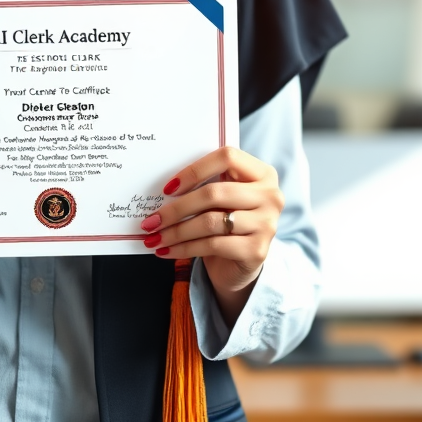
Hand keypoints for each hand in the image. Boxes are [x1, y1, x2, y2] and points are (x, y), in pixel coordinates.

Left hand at [139, 147, 283, 324]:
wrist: (240, 264)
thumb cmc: (225, 221)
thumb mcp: (220, 198)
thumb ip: (204, 184)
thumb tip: (164, 187)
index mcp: (262, 173)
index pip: (227, 157)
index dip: (194, 170)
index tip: (167, 188)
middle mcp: (270, 196)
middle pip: (214, 192)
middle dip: (176, 208)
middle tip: (151, 220)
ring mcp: (266, 224)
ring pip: (210, 221)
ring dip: (175, 231)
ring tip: (154, 238)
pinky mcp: (257, 250)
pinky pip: (212, 245)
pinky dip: (184, 248)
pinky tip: (166, 251)